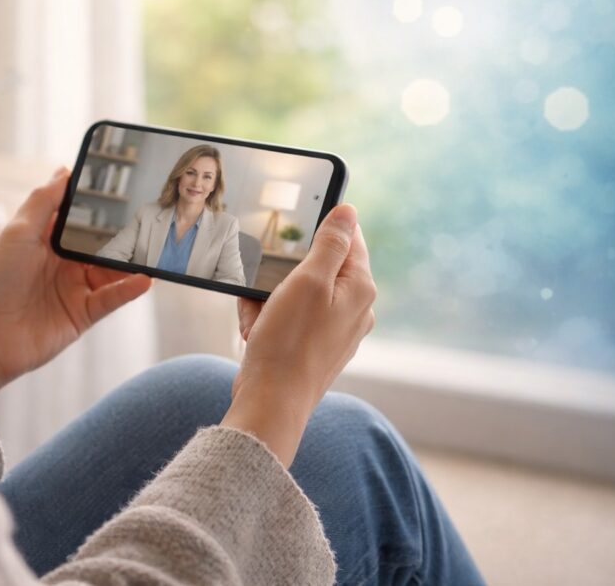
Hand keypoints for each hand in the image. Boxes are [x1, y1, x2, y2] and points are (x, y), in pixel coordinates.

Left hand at [0, 169, 151, 401]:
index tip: (121, 188)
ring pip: (110, 271)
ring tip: (153, 248)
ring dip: (131, 261)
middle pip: (99, 244)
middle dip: (121, 233)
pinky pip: (111, 299)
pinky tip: (144, 278)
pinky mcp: (82, 315)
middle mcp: (60, 264)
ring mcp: (72, 290)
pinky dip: (129, 289)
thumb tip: (64, 170)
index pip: (77, 218)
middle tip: (147, 217)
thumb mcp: (17, 231)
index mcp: (43, 241)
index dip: (96, 206)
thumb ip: (44, 200)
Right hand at [221, 204, 376, 465]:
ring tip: (257, 315)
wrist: (272, 403)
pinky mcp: (313, 347)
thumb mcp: (308, 281)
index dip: (317, 232)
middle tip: (266, 286)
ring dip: (270, 297)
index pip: (349, 238)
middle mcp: (355, 309)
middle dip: (283, 272)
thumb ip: (331, 243)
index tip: (289, 239)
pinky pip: (288, 318)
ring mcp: (335, 330)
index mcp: (360, 288)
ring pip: (297, 293)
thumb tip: (348, 211)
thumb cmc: (289, 343)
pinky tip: (255, 331)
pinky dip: (268, 319)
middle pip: (317, 266)